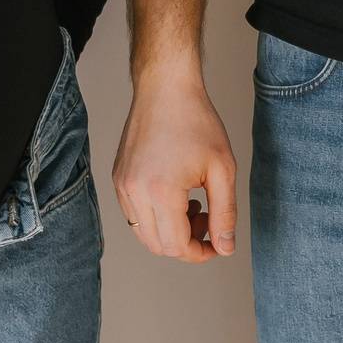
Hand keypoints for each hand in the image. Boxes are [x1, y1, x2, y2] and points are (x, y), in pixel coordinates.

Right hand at [111, 67, 236, 261]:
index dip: (200, 253)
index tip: (217, 244)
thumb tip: (225, 248)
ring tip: (193, 206)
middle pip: (157, 246)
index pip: (176, 247)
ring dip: (169, 231)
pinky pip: (134, 214)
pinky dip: (155, 217)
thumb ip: (225, 214)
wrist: (166, 88)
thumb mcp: (222, 170)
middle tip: (208, 220)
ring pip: (143, 233)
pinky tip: (175, 195)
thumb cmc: (196, 121)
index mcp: (161, 192)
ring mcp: (122, 185)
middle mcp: (134, 192)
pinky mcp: (118, 178)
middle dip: (186, 244)